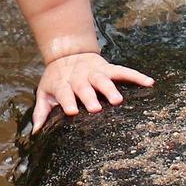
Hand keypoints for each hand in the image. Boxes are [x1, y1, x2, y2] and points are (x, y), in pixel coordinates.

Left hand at [32, 52, 153, 132]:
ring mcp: (94, 72)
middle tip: (96, 108)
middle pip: (84, 87)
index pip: (64, 92)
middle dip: (90, 97)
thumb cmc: (56, 79)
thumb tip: (35, 133)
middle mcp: (79, 78)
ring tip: (118, 100)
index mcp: (63, 84)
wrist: (66, 52)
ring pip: (103, 79)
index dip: (67, 101)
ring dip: (110, 88)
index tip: (72, 112)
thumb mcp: (45, 92)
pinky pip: (123, 71)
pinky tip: (149, 83)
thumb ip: (41, 112)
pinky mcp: (108, 68)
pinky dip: (136, 76)